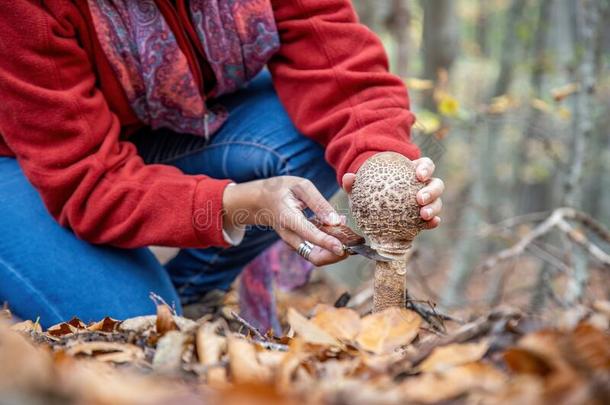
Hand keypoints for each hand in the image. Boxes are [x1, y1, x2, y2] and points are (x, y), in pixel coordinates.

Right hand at [222, 176, 347, 265]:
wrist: (262, 201)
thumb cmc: (282, 190)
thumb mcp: (301, 187)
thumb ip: (318, 203)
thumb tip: (336, 221)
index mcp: (287, 217)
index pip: (308, 234)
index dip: (326, 242)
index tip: (342, 247)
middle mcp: (289, 235)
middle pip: (313, 256)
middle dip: (335, 255)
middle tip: (352, 243)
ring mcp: (292, 243)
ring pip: (316, 257)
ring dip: (334, 249)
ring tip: (347, 232)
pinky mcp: (298, 244)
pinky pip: (315, 251)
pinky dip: (329, 245)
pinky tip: (337, 229)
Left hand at [342, 156, 442, 228]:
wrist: (376, 210)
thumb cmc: (371, 192)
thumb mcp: (362, 187)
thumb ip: (355, 183)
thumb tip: (348, 178)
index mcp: (413, 172)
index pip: (426, 165)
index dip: (426, 168)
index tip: (418, 175)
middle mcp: (424, 186)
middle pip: (437, 184)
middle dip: (432, 190)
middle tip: (419, 199)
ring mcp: (427, 202)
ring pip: (437, 202)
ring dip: (434, 207)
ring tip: (423, 215)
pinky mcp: (425, 218)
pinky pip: (433, 219)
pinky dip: (434, 221)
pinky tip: (430, 224)